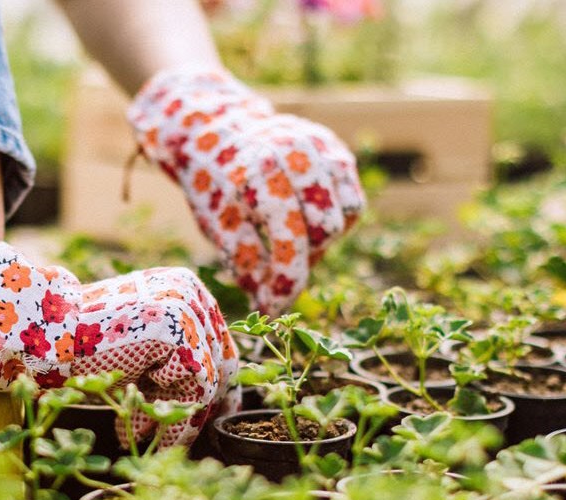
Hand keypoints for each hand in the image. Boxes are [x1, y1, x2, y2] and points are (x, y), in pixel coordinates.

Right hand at [0, 243, 237, 446]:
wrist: (48, 334)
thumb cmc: (87, 348)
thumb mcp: (141, 355)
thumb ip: (175, 368)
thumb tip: (212, 405)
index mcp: (186, 291)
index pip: (220, 347)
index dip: (217, 389)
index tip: (207, 420)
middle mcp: (191, 293)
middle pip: (217, 365)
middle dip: (194, 410)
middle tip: (172, 441)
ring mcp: (184, 306)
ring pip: (205, 379)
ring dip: (174, 417)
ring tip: (138, 434)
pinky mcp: (172, 326)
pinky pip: (190, 381)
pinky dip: (164, 409)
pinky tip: (133, 421)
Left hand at [128, 66, 365, 314]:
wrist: (217, 127)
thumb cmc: (213, 181)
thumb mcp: (216, 221)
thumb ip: (245, 260)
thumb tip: (269, 304)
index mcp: (259, 173)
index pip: (290, 239)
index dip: (286, 280)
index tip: (274, 306)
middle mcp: (295, 154)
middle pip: (324, 229)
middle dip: (305, 257)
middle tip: (280, 267)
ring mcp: (320, 147)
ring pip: (345, 215)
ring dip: (323, 240)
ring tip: (294, 243)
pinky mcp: (335, 149)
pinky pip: (351, 199)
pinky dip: (336, 219)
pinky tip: (307, 223)